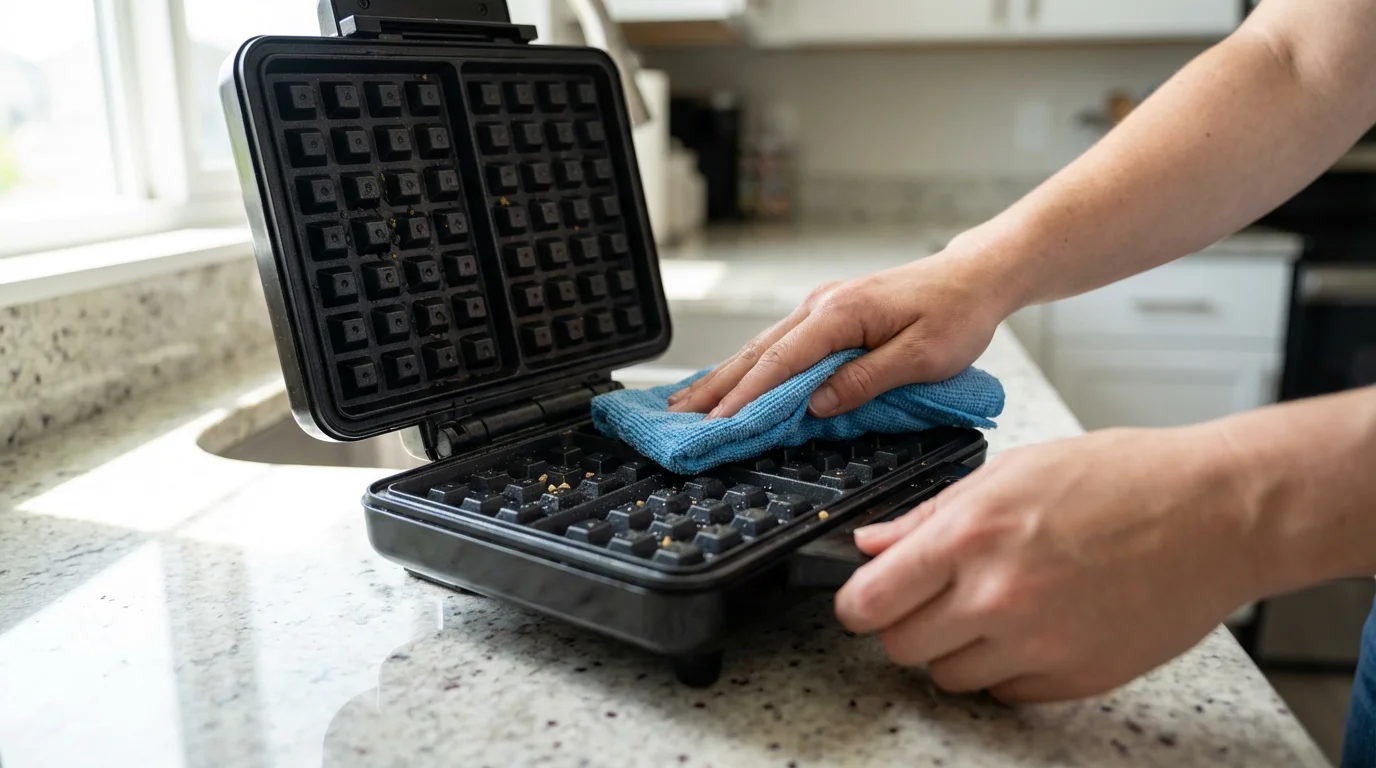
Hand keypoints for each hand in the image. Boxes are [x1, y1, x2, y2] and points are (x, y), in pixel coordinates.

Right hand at [665, 246, 1013, 418]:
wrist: (975, 277)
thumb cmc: (957, 314)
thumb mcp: (922, 357)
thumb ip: (865, 380)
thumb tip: (814, 405)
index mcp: (840, 313)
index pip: (780, 363)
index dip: (745, 399)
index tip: (717, 427)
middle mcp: (820, 305)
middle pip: (756, 353)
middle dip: (715, 388)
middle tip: (680, 421)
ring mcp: (820, 307)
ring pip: (760, 348)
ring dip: (723, 377)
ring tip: (688, 405)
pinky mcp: (827, 315)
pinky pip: (777, 345)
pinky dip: (747, 366)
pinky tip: (728, 381)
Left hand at [834, 425, 1270, 702]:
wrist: (1217, 513)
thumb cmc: (1123, 479)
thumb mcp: (1013, 471)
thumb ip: (931, 517)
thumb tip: (872, 545)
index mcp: (972, 535)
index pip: (870, 601)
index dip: (857, 603)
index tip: (864, 599)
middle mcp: (998, 597)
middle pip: (900, 648)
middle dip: (904, 625)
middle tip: (932, 598)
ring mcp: (1039, 644)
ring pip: (949, 677)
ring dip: (955, 649)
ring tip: (992, 607)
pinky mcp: (1076, 677)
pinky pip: (1005, 692)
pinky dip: (1006, 668)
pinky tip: (1034, 626)